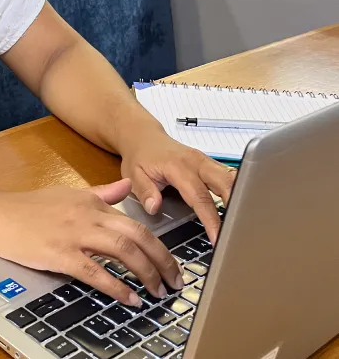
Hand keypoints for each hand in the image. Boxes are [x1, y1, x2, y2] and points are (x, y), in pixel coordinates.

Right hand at [0, 179, 183, 305]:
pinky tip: (129, 298)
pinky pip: (96, 272)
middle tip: (175, 281)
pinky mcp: (60, 254)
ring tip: (157, 291)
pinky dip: (117, 287)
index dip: (159, 245)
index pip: (136, 223)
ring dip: (147, 274)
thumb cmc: (27, 207)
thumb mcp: (68, 193)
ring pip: (124, 252)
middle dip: (163, 261)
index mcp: (92, 202)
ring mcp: (75, 235)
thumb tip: (126, 188)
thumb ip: (101, 193)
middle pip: (138, 236)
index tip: (170, 263)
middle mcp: (88, 216)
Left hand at [119, 131, 236, 243]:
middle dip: (236, 208)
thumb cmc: (139, 156)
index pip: (200, 196)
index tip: (218, 238)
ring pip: (233, 178)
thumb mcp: (133, 175)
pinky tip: (240, 209)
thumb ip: (145, 191)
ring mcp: (207, 161)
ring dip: (241, 199)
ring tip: (243, 224)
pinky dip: (237, 192)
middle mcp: (197, 161)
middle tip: (238, 233)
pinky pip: (230, 176)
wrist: (143, 137)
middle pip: (226, 184)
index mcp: (178, 166)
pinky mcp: (211, 164)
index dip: (211, 219)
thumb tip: (155, 207)